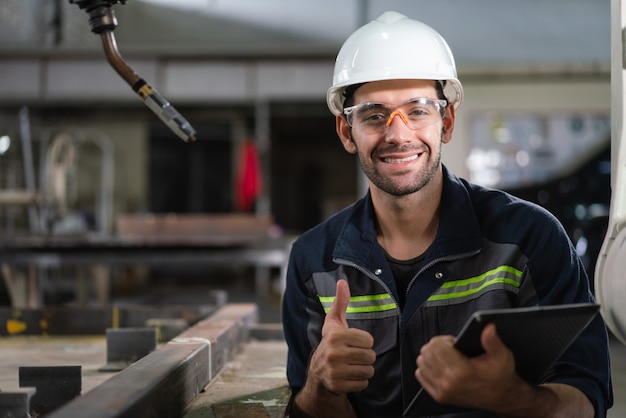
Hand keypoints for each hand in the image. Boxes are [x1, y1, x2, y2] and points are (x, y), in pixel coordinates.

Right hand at [308, 279, 375, 393]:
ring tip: (352, 366)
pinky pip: (363, 384)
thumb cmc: (330, 343)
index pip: (369, 340)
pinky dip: (359, 382)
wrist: (317, 373)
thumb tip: (342, 281)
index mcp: (335, 336)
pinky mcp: (337, 386)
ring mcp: (334, 371)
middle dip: (365, 357)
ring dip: (364, 370)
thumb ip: (340, 302)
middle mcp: (333, 353)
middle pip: (370, 356)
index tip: (353, 343)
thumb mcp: (334, 323)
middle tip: (354, 356)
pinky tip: (349, 377)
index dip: (364, 342)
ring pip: (368, 371)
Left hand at [415, 323, 521, 410]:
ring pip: (421, 363)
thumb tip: (488, 327)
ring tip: (445, 357)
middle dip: (436, 346)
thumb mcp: (501, 356)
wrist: (501, 398)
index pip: (436, 346)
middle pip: (427, 353)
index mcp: (462, 371)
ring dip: (430, 356)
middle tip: (450, 349)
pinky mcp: (439, 397)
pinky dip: (427, 368)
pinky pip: (420, 375)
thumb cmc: (500, 377)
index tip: (454, 343)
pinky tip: (440, 366)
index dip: (445, 340)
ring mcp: (442, 391)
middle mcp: (449, 382)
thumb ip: (492, 340)